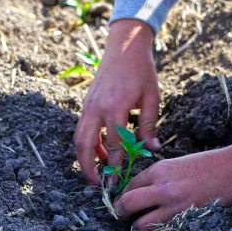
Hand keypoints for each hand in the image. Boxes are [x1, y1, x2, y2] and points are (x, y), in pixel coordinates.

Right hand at [74, 19, 160, 184]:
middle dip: (88, 167)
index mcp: (115, 107)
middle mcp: (97, 108)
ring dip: (85, 157)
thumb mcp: (152, 97)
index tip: (117, 181)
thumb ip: (149, 125)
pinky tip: (100, 151)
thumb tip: (153, 149)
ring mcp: (88, 106)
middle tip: (97, 184)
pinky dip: (87, 143)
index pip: (113, 144)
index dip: (114, 165)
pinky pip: (82, 129)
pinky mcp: (86, 104)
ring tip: (96, 172)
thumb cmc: (141, 70)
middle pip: (85, 145)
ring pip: (79, 138)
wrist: (124, 46)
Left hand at [114, 135, 231, 230]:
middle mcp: (162, 187)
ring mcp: (174, 205)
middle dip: (121, 213)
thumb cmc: (210, 164)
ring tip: (141, 228)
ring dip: (138, 228)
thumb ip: (159, 178)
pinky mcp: (187, 219)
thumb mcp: (177, 164)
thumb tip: (142, 193)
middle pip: (127, 204)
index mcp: (159, 169)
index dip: (122, 197)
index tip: (123, 204)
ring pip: (142, 224)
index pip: (129, 186)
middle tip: (122, 218)